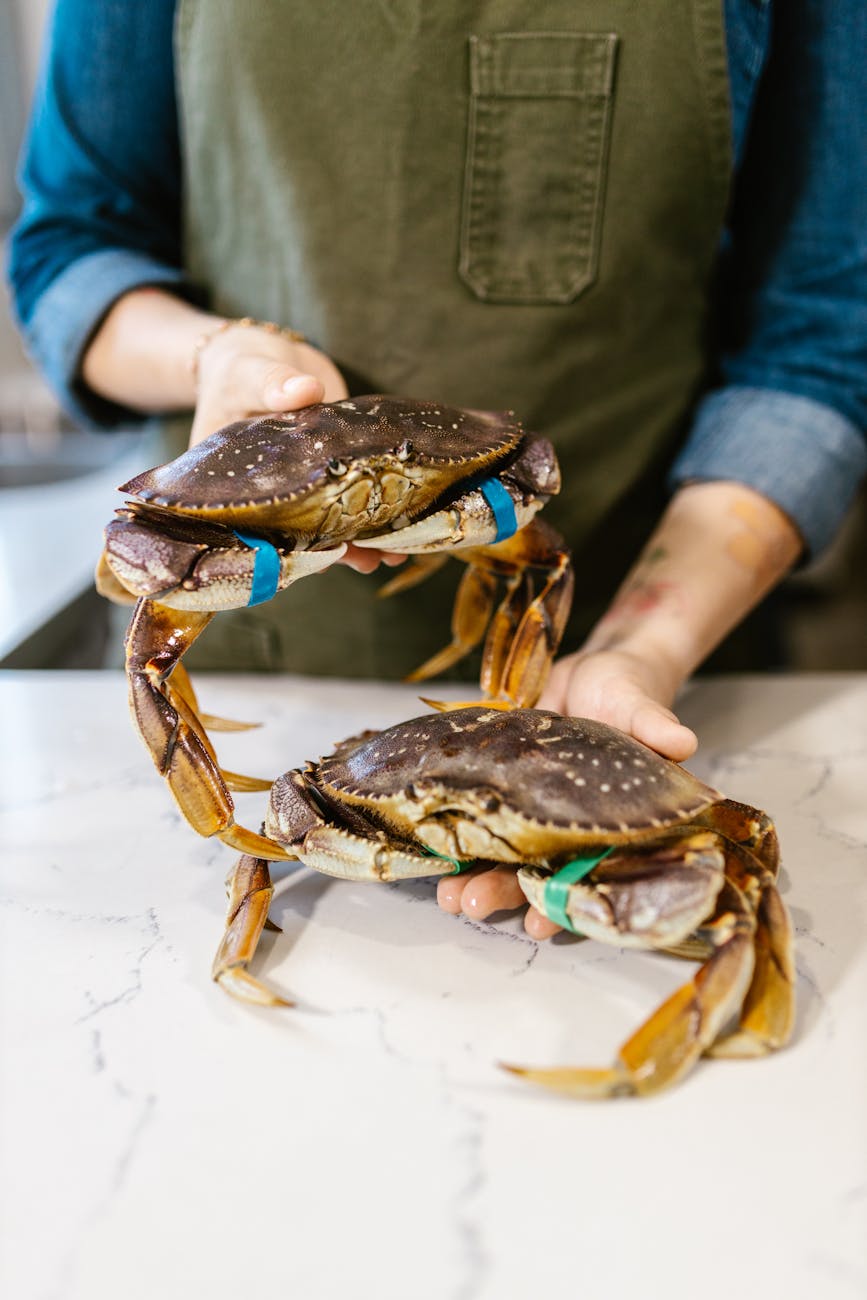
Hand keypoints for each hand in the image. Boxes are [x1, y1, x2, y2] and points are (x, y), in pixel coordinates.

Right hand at [191, 324, 405, 575]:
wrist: (262, 355)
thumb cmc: (242, 368)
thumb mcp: (250, 373)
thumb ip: (274, 384)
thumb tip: (307, 390)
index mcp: (238, 481)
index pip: (261, 521)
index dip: (291, 541)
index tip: (322, 554)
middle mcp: (272, 489)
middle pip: (302, 530)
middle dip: (336, 548)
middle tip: (369, 562)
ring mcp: (305, 481)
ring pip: (330, 519)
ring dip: (359, 536)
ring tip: (392, 554)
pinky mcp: (332, 466)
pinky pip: (351, 493)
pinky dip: (372, 508)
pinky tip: (401, 524)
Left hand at [435, 646, 696, 938]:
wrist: (588, 670)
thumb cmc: (625, 691)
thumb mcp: (637, 703)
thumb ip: (653, 723)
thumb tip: (683, 740)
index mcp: (614, 819)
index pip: (591, 870)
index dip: (567, 898)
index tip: (541, 924)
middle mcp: (572, 822)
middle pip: (539, 870)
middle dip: (505, 892)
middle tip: (473, 907)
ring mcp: (535, 807)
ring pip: (506, 852)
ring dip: (476, 876)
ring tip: (448, 897)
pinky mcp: (503, 784)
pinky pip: (480, 815)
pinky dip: (457, 835)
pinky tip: (431, 853)